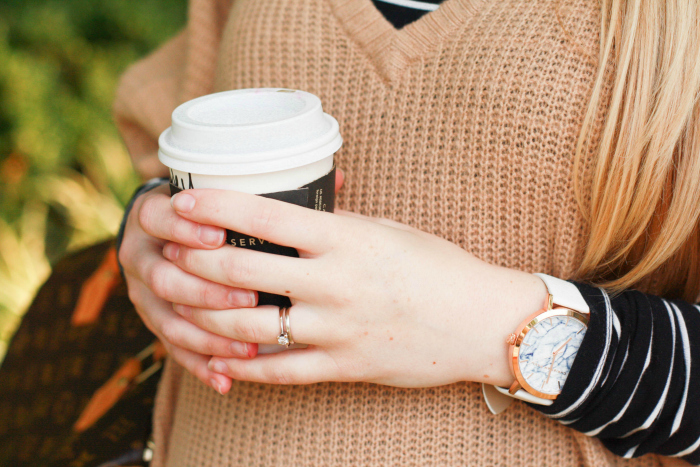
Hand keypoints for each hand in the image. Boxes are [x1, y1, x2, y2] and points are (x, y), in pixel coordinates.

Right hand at [118, 184, 258, 393]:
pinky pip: (173, 349)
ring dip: (208, 335)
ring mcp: (142, 293)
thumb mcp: (221, 192)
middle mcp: (140, 255)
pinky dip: (200, 365)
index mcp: (151, 216)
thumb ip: (266, 191)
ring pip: (168, 320)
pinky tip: (225, 381)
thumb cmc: (209, 208)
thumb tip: (338, 178)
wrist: (164, 231)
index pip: (157, 219)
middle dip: (206, 290)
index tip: (218, 234)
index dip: (184, 228)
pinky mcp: (153, 321)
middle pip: (163, 277)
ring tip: (249, 348)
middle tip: (249, 297)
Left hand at [162, 188, 547, 389]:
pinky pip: (279, 372)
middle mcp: (334, 283)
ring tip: (181, 304)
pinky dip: (242, 367)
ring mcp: (336, 329)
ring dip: (205, 316)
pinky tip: (217, 358)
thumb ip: (335, 226)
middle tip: (170, 251)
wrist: (481, 321)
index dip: (214, 206)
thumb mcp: (385, 230)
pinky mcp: (344, 367)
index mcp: (344, 239)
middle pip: (241, 270)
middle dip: (194, 260)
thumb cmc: (436, 266)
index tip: (182, 199)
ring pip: (248, 327)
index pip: (264, 215)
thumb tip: (289, 215)